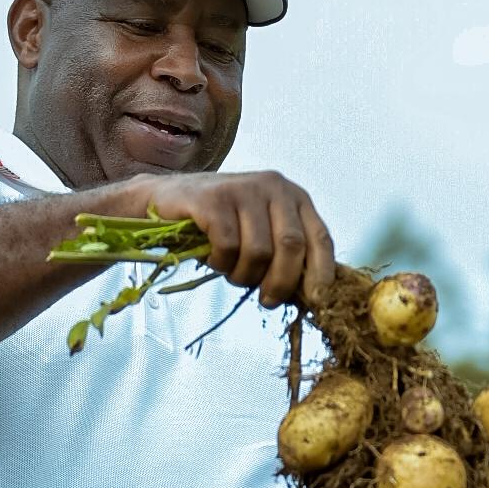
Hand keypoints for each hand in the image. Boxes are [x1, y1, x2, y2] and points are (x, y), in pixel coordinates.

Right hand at [127, 168, 335, 310]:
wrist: (166, 201)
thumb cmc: (222, 225)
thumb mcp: (263, 235)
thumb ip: (287, 256)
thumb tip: (314, 297)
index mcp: (293, 196)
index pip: (320, 237)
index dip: (322, 273)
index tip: (316, 302)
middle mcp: (273, 185)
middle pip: (291, 246)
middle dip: (281, 282)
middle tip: (267, 300)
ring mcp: (243, 188)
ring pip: (258, 252)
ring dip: (244, 275)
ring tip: (232, 272)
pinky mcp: (213, 198)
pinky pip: (228, 247)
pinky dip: (221, 263)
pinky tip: (212, 257)